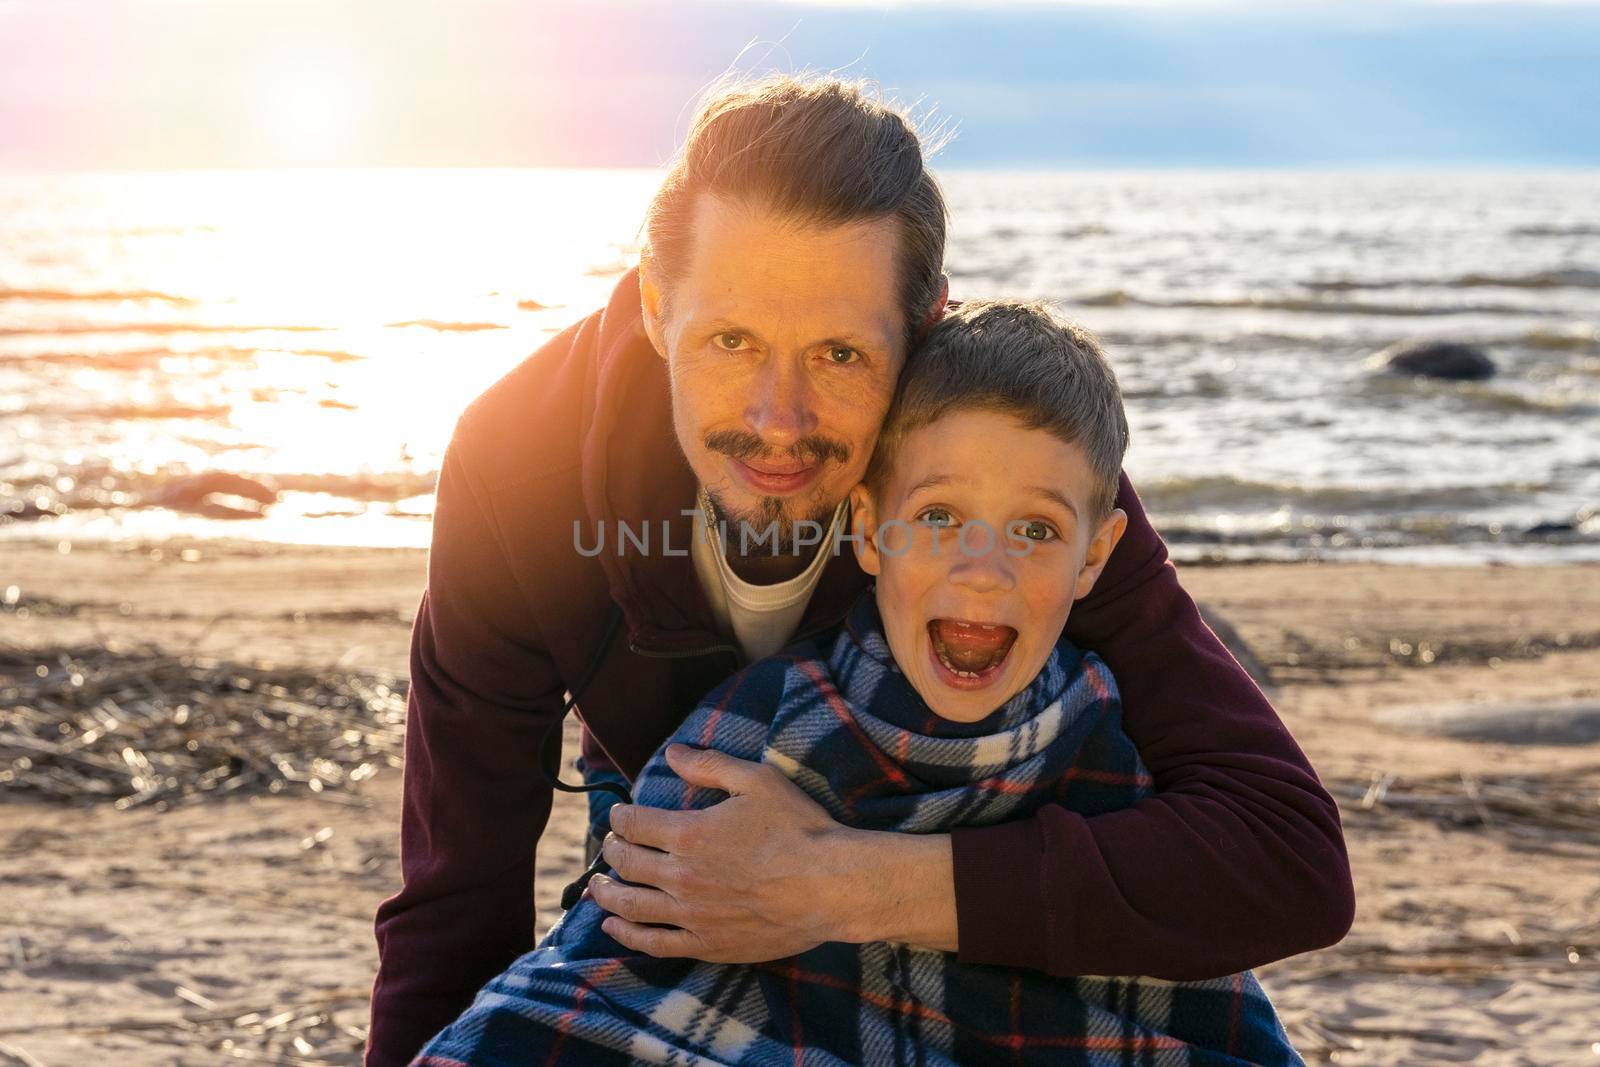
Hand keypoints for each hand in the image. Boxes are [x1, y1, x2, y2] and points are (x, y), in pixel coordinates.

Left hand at [587, 743, 858, 961]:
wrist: (830, 886)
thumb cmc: (799, 829)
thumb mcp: (758, 781)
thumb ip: (710, 765)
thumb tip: (672, 752)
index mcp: (689, 833)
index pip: (635, 824)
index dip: (621, 816)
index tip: (620, 813)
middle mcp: (681, 876)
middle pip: (627, 864)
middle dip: (611, 851)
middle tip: (609, 846)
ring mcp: (691, 914)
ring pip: (630, 907)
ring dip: (606, 894)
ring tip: (596, 887)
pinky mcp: (706, 943)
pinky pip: (654, 943)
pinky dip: (627, 935)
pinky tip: (613, 928)